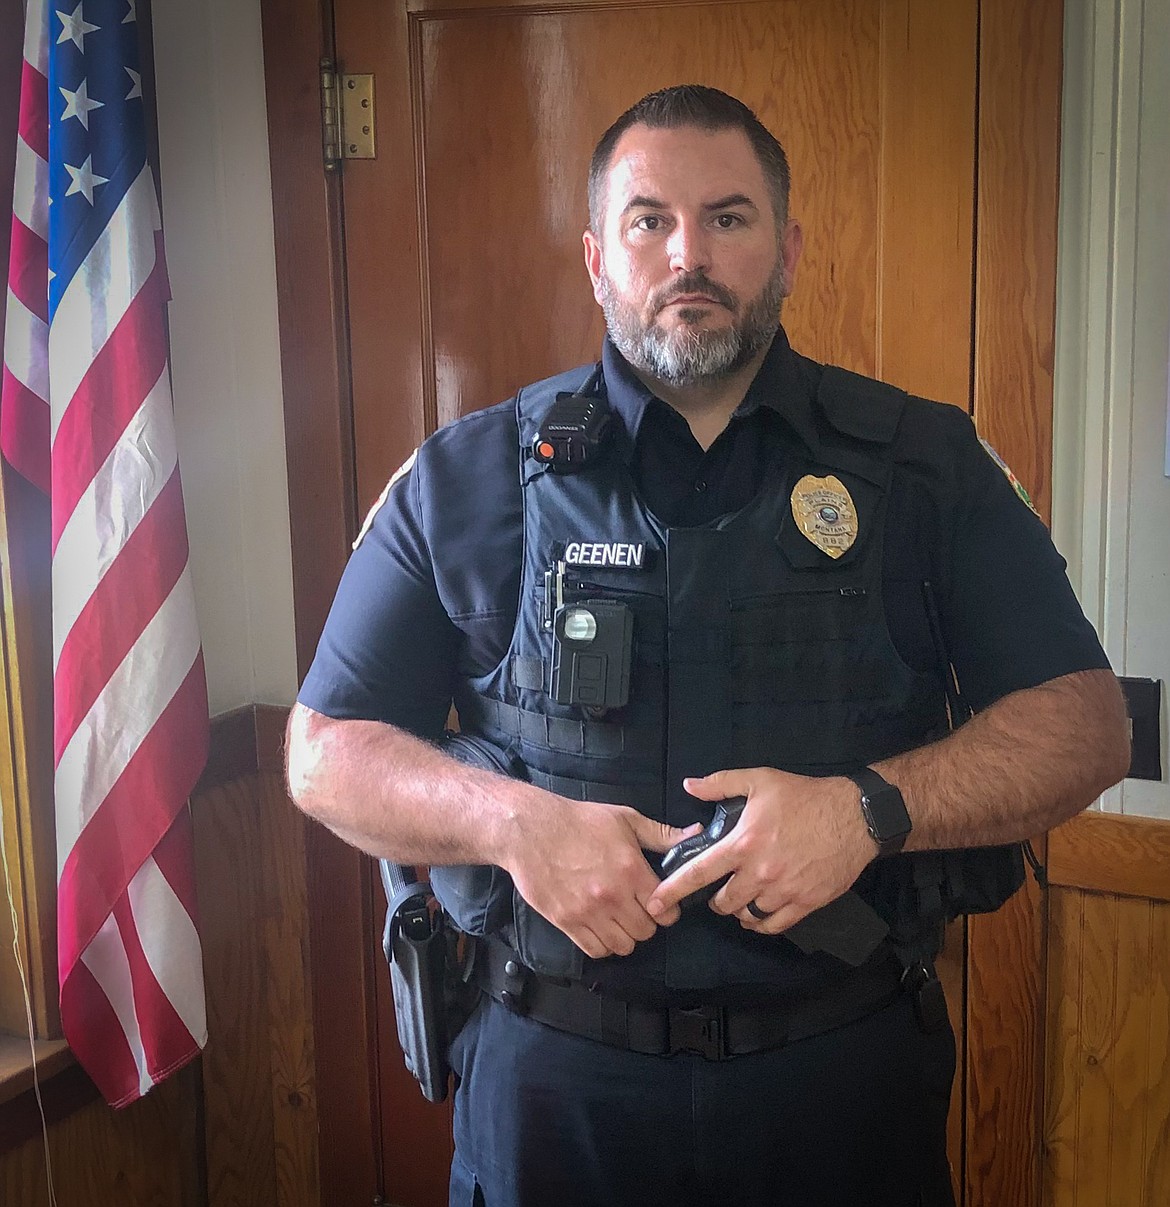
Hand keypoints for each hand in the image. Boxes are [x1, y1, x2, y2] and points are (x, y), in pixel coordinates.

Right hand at [501, 790, 699, 958]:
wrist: (530, 829)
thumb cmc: (579, 820)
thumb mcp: (624, 819)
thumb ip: (661, 834)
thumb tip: (695, 835)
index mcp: (631, 869)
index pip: (667, 910)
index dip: (667, 909)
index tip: (659, 902)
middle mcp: (613, 895)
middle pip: (646, 931)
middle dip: (646, 922)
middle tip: (637, 909)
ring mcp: (589, 912)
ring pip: (623, 945)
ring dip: (625, 935)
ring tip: (618, 919)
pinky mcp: (567, 922)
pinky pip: (596, 950)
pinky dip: (603, 944)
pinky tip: (601, 927)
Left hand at [645, 767, 875, 934]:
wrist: (854, 817)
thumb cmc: (804, 797)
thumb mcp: (760, 780)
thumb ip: (720, 784)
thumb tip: (689, 786)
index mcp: (743, 843)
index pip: (699, 872)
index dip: (673, 890)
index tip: (656, 904)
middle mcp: (759, 872)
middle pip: (722, 902)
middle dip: (716, 899)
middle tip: (721, 888)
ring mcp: (783, 891)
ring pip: (748, 915)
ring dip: (741, 909)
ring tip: (744, 896)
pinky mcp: (805, 903)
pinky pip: (774, 926)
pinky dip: (762, 922)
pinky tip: (761, 911)